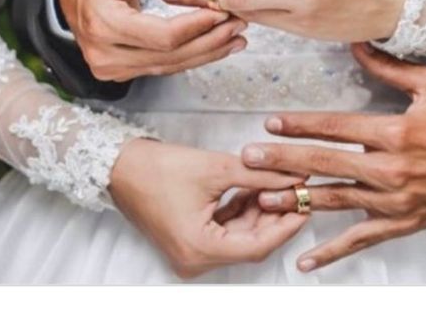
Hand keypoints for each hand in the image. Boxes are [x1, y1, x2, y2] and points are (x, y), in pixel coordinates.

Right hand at [57, 0, 247, 81]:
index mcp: (103, 22)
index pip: (164, 35)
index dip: (199, 25)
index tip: (225, 10)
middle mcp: (103, 53)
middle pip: (171, 55)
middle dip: (210, 40)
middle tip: (239, 23)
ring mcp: (108, 67)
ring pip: (170, 66)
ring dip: (206, 52)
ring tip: (235, 36)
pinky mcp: (117, 72)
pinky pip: (161, 67)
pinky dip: (189, 55)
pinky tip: (214, 46)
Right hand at [109, 138, 308, 278]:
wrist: (119, 165)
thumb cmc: (155, 169)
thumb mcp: (216, 169)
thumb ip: (260, 175)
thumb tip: (293, 177)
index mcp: (199, 249)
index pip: (258, 245)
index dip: (286, 224)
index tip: (306, 203)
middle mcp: (195, 260)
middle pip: (251, 243)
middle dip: (275, 215)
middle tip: (296, 190)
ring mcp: (192, 253)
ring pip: (240, 236)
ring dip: (259, 211)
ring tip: (277, 183)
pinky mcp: (191, 241)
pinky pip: (225, 231)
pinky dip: (241, 212)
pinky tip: (254, 189)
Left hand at [239, 44, 425, 271]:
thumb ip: (391, 67)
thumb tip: (358, 43)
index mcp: (394, 134)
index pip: (336, 127)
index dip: (301, 125)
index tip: (271, 124)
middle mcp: (389, 169)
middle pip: (325, 164)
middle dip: (283, 161)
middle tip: (249, 158)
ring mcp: (392, 200)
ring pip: (334, 200)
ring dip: (296, 200)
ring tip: (262, 198)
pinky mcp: (398, 223)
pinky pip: (359, 239)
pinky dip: (331, 251)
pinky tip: (304, 259)